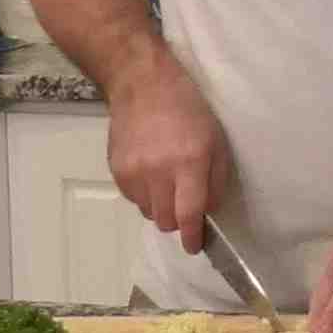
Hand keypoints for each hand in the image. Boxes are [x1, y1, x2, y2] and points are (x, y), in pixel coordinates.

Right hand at [105, 72, 229, 244]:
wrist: (142, 85)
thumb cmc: (188, 110)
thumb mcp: (216, 140)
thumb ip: (216, 180)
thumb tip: (208, 212)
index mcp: (189, 163)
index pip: (189, 214)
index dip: (193, 237)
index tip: (194, 247)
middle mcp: (158, 172)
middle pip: (165, 221)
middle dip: (177, 221)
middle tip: (184, 205)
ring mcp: (133, 172)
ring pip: (148, 213)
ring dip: (160, 207)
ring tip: (166, 182)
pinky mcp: (116, 170)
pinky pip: (132, 198)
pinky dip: (144, 194)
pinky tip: (150, 172)